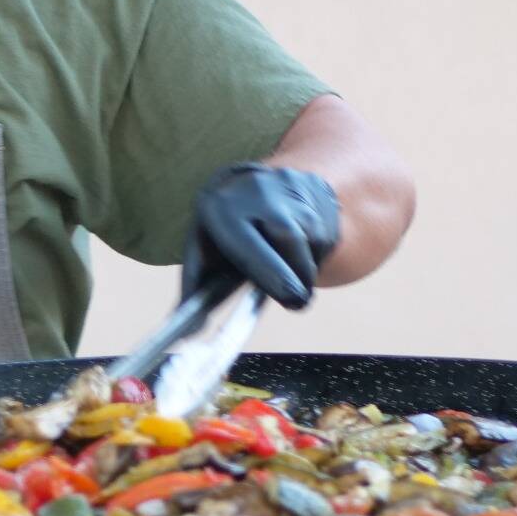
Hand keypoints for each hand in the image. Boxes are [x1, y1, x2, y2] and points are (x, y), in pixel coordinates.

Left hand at [182, 163, 340, 308]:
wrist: (242, 182)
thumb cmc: (218, 231)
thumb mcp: (200, 251)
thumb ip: (196, 290)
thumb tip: (190, 334)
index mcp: (220, 208)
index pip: (251, 245)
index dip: (274, 274)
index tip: (292, 297)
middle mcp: (255, 190)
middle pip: (290, 239)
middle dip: (297, 275)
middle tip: (296, 300)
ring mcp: (289, 186)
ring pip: (313, 239)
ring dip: (306, 265)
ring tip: (287, 268)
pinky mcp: (315, 188)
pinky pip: (326, 231)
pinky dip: (316, 250)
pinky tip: (298, 246)